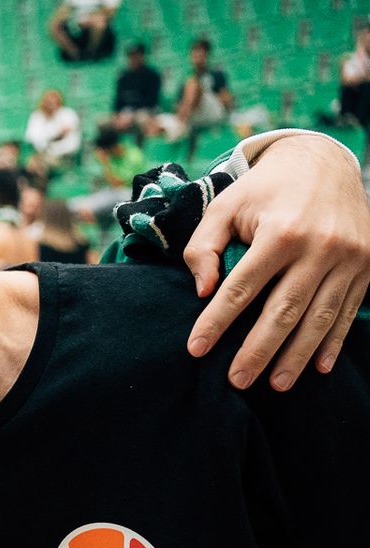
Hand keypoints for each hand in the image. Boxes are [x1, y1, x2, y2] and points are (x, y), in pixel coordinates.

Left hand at [183, 133, 369, 389]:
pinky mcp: (368, 264)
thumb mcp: (224, 206)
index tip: (195, 349)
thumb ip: (203, 246)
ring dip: (298, 355)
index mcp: (281, 232)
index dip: (216, 321)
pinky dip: (334, 340)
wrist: (325, 162)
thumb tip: (201, 290)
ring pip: (320, 316)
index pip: (241, 288)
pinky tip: (320, 367)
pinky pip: (349, 309)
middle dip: (258, 350)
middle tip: (236, 380)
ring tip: (276, 385)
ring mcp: (350, 257)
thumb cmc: (264, 190)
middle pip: (284, 310)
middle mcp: (320, 246)